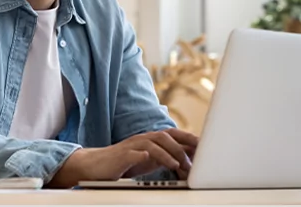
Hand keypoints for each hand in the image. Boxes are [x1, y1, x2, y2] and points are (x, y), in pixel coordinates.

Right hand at [47, 128, 197, 187]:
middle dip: (182, 145)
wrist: (96, 166)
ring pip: (154, 142)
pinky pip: (136, 153)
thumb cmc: (123, 163)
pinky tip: (154, 160)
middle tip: (195, 158)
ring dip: (168, 153)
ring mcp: (132, 146)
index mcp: (150, 140)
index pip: (173, 134)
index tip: (205, 146)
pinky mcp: (122, 155)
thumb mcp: (148, 160)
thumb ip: (165, 157)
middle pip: (166, 135)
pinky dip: (147, 155)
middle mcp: (143, 139)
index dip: (189, 138)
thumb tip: (187, 159)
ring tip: (178, 165)